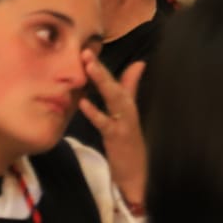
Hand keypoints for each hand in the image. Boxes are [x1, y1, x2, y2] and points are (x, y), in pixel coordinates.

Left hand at [77, 55, 146, 205]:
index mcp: (127, 105)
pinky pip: (106, 124)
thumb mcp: (128, 115)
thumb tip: (139, 64)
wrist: (139, 175)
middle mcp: (128, 111)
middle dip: (101, 68)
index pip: (115, 81)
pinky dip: (95, 113)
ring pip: (115, 98)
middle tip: (86, 51)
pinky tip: (84, 103)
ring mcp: (124, 124)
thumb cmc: (130, 145)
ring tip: (89, 66)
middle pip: (115, 85)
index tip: (88, 48)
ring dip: (102, 81)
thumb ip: (130, 88)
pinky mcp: (118, 138)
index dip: (102, 66)